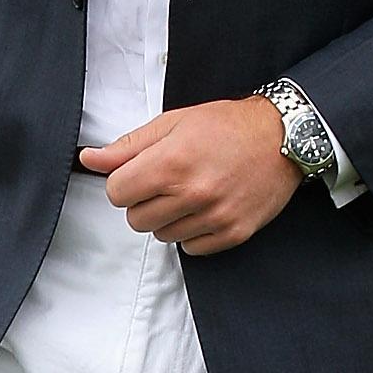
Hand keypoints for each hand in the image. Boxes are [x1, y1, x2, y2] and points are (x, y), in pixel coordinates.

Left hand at [79, 98, 301, 255]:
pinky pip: (191, 248)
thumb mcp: (172, 123)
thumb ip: (127, 146)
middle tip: (167, 183)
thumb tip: (89, 159)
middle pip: (135, 220)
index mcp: (171, 163)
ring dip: (168, 218)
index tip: (139, 174)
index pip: (116, 194)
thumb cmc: (226, 126)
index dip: (123, 183)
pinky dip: (193, 232)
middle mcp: (192, 193)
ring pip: (162, 235)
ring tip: (190, 192)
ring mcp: (215, 216)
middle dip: (144, 202)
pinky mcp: (234, 233)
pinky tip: (206, 208)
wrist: (283, 137)